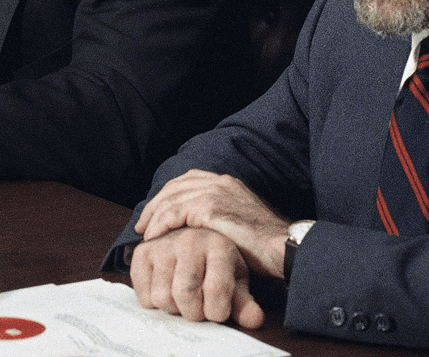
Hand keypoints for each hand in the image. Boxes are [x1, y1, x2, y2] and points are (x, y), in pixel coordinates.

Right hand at [130, 226, 265, 327]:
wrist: (194, 241)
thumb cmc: (218, 265)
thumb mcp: (235, 281)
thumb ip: (244, 303)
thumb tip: (254, 320)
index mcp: (218, 245)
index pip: (217, 289)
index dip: (217, 311)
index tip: (218, 312)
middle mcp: (189, 240)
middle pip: (186, 295)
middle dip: (194, 313)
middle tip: (199, 308)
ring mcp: (164, 244)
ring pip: (163, 297)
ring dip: (173, 309)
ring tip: (182, 299)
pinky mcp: (142, 253)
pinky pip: (144, 294)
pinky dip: (154, 303)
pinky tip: (166, 292)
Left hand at [135, 169, 290, 278]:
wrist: (285, 248)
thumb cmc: (266, 246)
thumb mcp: (239, 223)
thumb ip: (220, 217)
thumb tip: (198, 229)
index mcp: (226, 182)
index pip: (187, 181)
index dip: (167, 196)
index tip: (155, 214)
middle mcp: (219, 181)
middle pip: (175, 186)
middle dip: (155, 204)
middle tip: (142, 224)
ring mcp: (214, 191)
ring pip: (171, 199)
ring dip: (154, 217)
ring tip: (145, 235)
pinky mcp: (210, 207)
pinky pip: (174, 213)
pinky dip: (160, 225)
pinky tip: (154, 239)